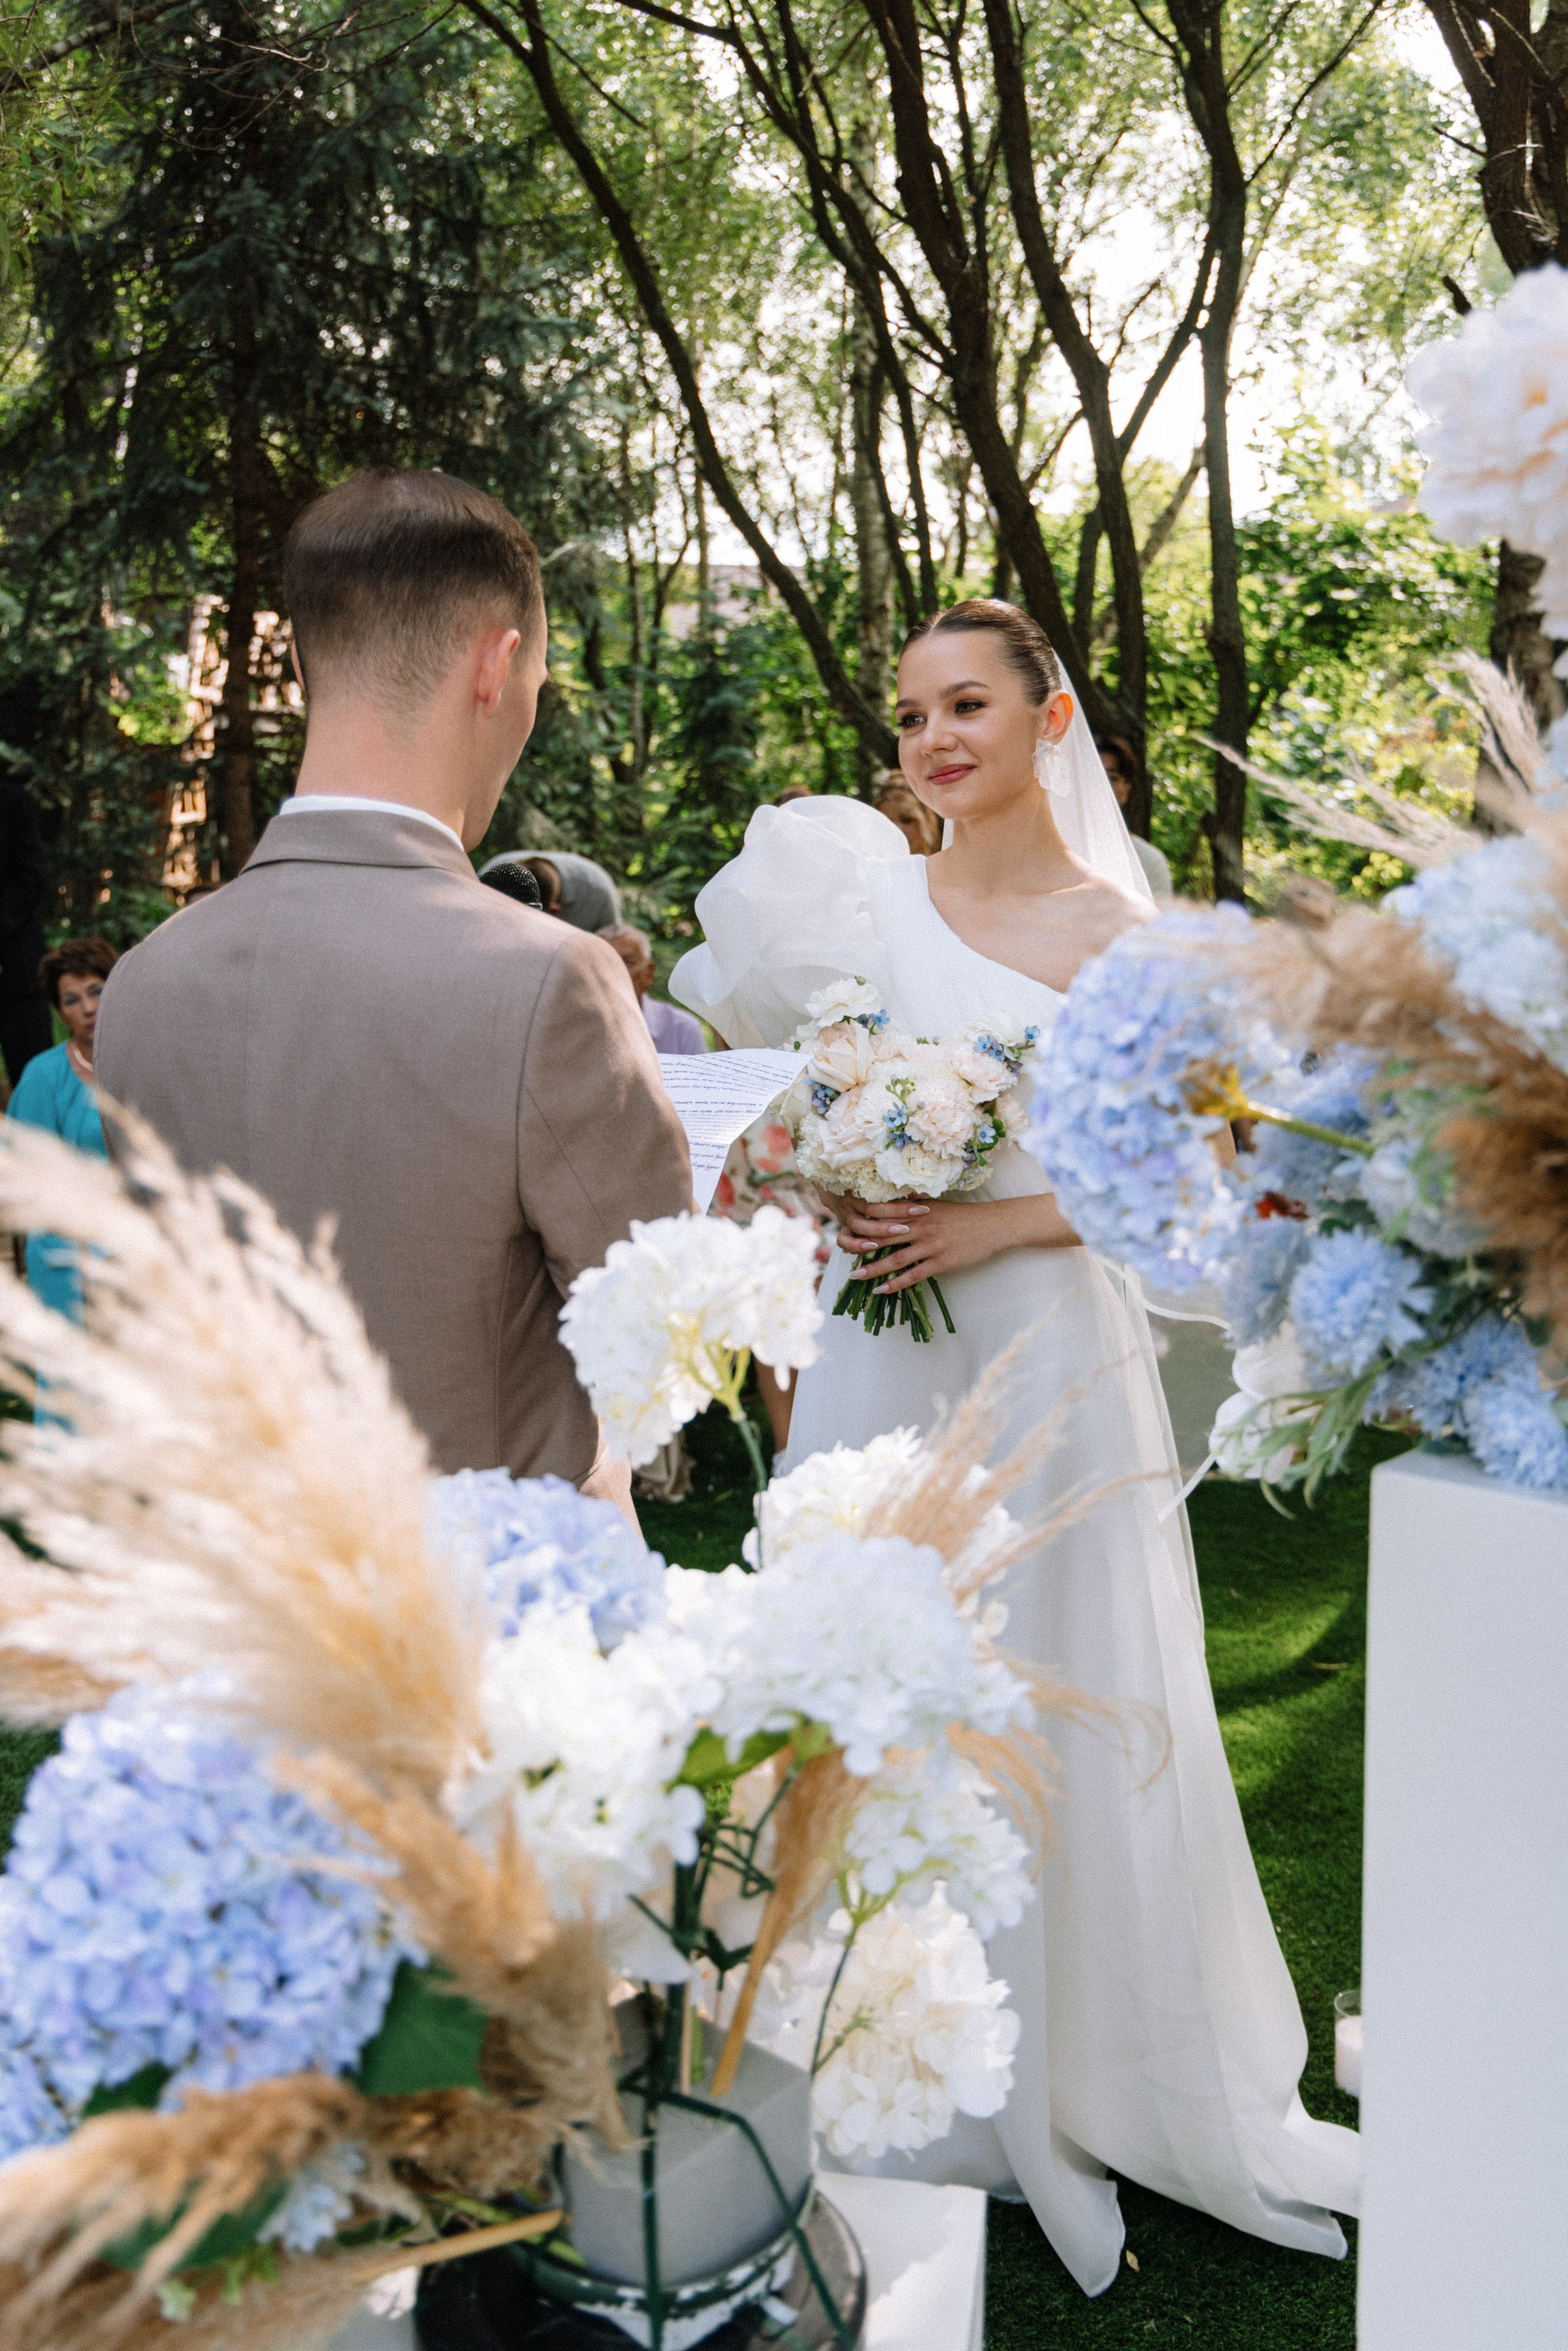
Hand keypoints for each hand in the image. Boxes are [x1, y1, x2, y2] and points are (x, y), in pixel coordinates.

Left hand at [818, 1191, 1077, 1292]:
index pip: (882, 1212)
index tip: (845, 1224)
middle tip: (840, 1252)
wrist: (994, 1225)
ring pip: (894, 1258)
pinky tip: (882, 1290)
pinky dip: (895, 1283)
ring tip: (855, 1276)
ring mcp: (930, 1245)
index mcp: (917, 1210)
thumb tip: (895, 1199)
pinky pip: (913, 1275)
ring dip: (873, 1268)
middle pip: (882, 1235)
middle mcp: (920, 1225)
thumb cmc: (965, 1216)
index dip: (862, 1219)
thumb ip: (915, 1204)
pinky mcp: (940, 1262)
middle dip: (860, 1244)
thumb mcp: (938, 1205)